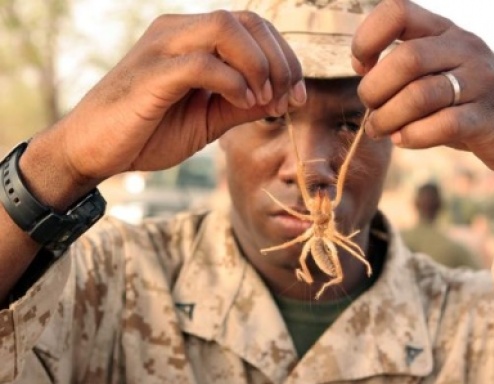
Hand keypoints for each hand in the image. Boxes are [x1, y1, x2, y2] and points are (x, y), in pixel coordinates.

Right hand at [49, 11, 304, 183]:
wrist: (92, 151)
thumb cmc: (148, 133)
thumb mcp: (208, 120)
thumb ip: (243, 105)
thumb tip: (284, 98)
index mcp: (191, 39)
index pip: (251, 26)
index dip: (285, 57)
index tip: (299, 95)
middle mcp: (177, 32)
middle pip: (246, 20)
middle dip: (281, 59)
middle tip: (291, 97)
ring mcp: (162, 48)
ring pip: (226, 28)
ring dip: (260, 64)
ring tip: (266, 99)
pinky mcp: (150, 74)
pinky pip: (202, 62)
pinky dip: (233, 81)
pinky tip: (245, 103)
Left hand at [351, 0, 493, 177]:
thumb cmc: (469, 103)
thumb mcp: (440, 71)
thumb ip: (406, 67)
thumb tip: (362, 71)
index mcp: (445, 31)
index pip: (396, 11)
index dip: (367, 38)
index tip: (362, 66)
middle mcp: (464, 48)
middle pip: (406, 59)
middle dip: (374, 90)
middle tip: (371, 110)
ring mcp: (481, 82)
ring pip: (420, 95)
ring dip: (388, 119)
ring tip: (381, 130)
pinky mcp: (488, 118)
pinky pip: (443, 124)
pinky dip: (413, 136)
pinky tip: (405, 139)